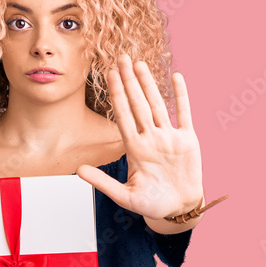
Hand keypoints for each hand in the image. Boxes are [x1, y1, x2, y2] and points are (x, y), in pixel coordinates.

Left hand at [77, 54, 203, 219]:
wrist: (179, 209)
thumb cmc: (152, 204)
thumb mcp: (125, 196)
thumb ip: (103, 182)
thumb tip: (78, 171)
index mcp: (135, 149)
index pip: (123, 115)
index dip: (117, 94)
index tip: (109, 75)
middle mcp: (151, 138)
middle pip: (138, 104)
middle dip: (129, 81)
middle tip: (121, 57)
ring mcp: (169, 137)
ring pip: (157, 104)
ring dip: (149, 84)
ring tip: (140, 64)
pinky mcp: (188, 140)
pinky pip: (184, 113)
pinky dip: (181, 96)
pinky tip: (176, 78)